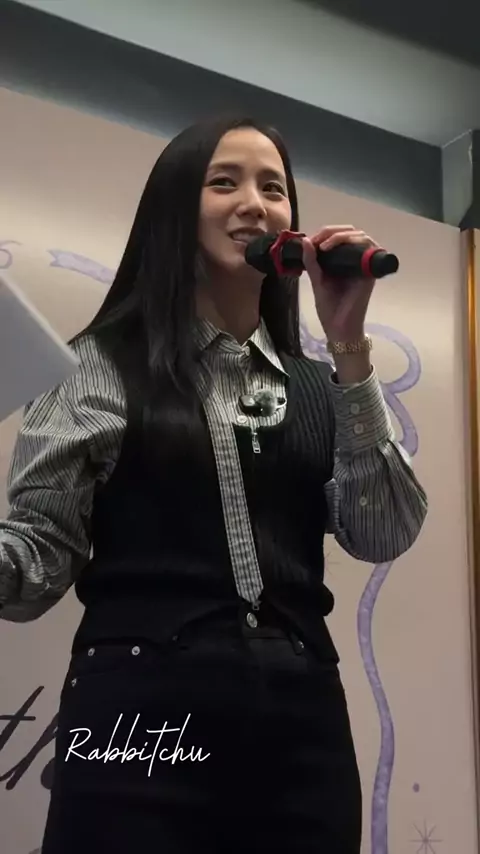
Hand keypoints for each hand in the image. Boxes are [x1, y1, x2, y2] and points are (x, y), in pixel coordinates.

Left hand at [302, 225, 377, 341]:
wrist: (339, 329)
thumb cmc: (329, 308)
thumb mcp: (317, 281)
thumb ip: (312, 262)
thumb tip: (304, 240)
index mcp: (344, 261)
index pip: (340, 236)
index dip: (326, 233)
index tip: (309, 241)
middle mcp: (357, 260)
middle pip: (351, 232)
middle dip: (332, 231)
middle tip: (316, 240)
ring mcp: (365, 265)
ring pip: (360, 236)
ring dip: (340, 234)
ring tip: (323, 244)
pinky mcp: (370, 271)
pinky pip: (367, 248)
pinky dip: (350, 242)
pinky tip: (332, 248)